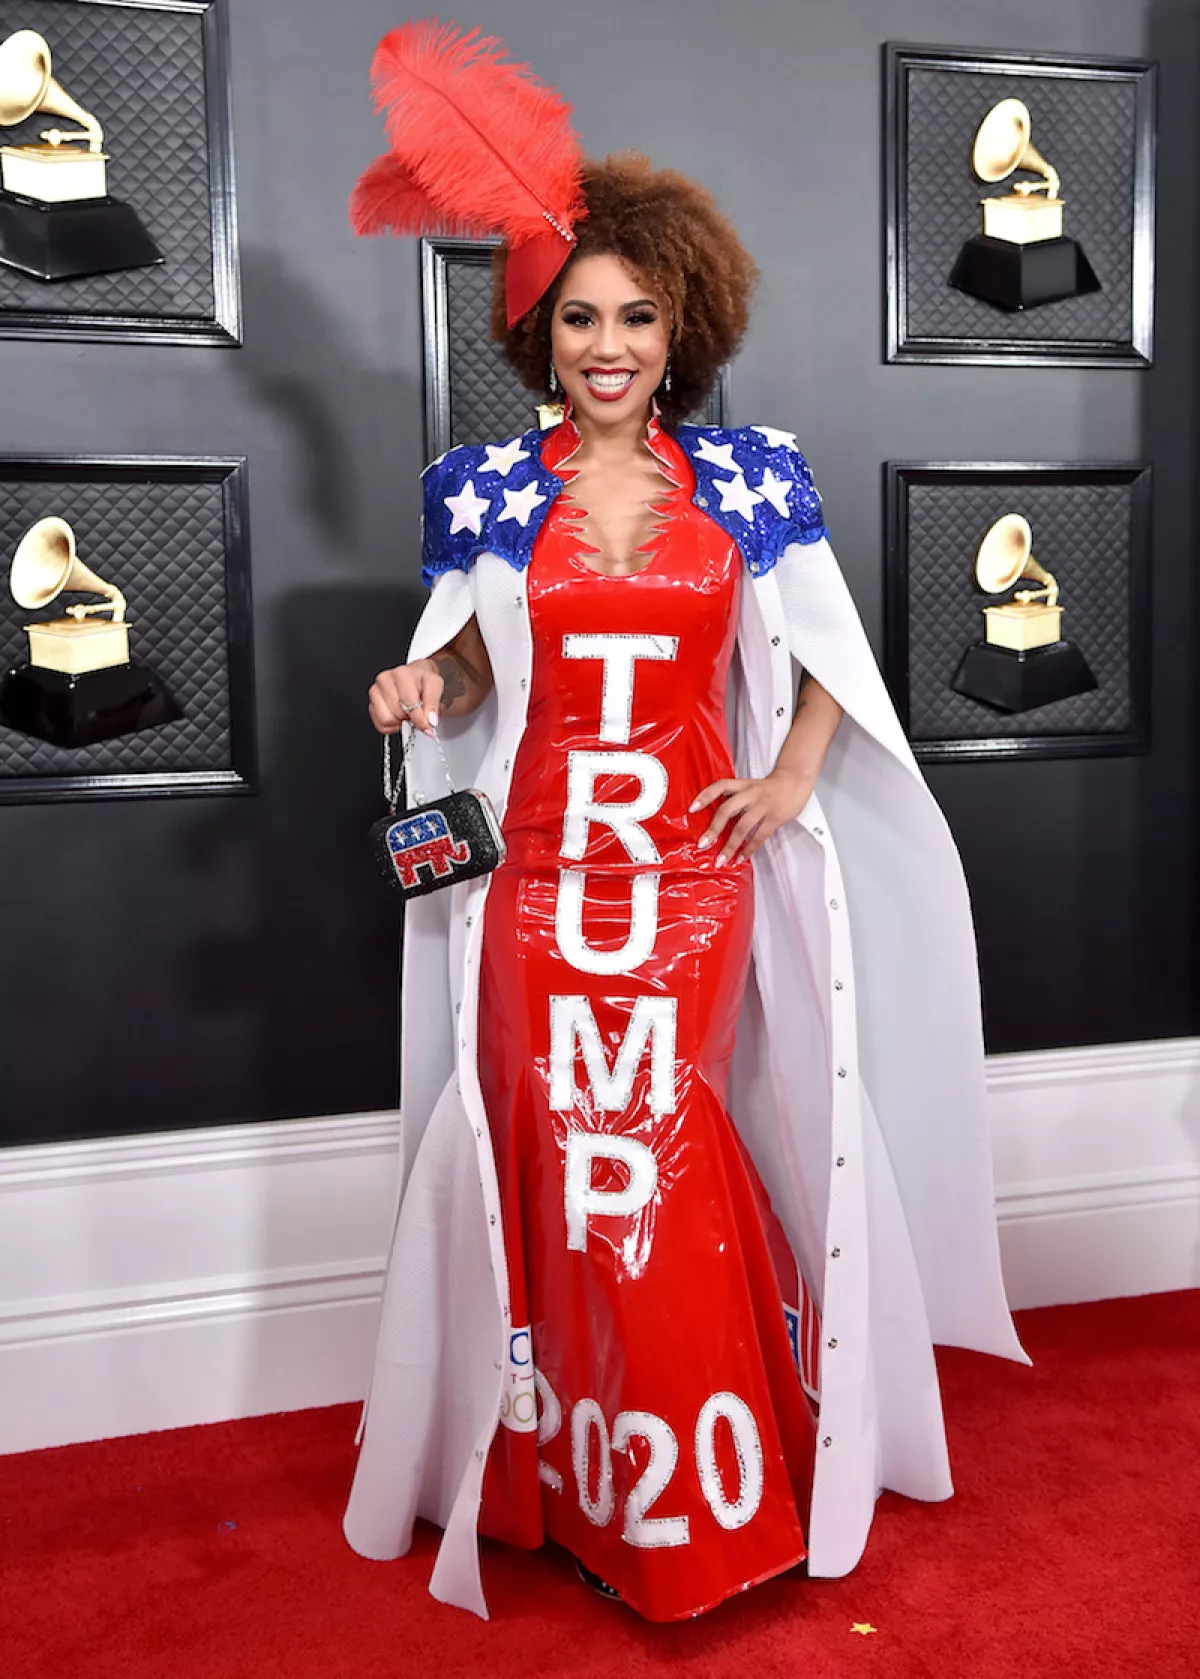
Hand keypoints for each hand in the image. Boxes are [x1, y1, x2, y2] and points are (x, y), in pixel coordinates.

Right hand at [368, 659, 441, 736]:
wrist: (416, 675)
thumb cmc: (423, 680)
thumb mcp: (436, 686)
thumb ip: (433, 704)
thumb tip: (430, 721)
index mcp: (402, 674)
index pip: (409, 704)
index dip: (420, 719)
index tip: (428, 725)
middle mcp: (386, 679)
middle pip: (398, 713)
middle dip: (410, 717)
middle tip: (417, 711)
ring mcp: (376, 690)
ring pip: (386, 719)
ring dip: (400, 721)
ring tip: (407, 712)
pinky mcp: (371, 702)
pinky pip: (379, 724)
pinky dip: (391, 726)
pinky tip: (398, 717)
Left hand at [690, 767, 814, 863]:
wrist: (795, 781)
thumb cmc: (770, 787)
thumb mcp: (750, 787)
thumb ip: (736, 800)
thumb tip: (717, 821)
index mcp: (742, 785)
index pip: (720, 786)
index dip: (705, 796)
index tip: (692, 809)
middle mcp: (750, 794)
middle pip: (727, 810)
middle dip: (714, 829)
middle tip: (703, 844)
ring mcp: (763, 805)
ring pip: (742, 826)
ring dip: (730, 845)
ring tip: (722, 860)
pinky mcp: (775, 817)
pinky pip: (759, 835)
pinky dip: (749, 849)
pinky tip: (741, 858)